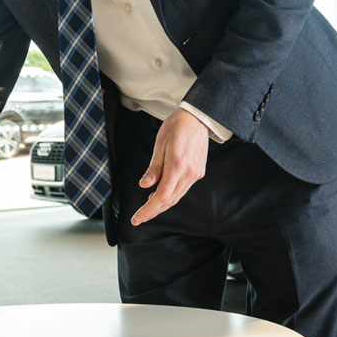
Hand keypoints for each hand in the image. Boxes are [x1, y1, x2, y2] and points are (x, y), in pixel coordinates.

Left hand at [131, 107, 210, 225]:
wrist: (197, 118)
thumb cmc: (176, 127)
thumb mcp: (159, 145)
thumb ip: (153, 168)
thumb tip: (144, 185)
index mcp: (177, 165)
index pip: (161, 196)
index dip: (148, 210)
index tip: (137, 218)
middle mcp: (189, 173)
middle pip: (169, 200)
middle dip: (153, 211)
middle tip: (139, 218)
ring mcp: (196, 173)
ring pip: (177, 196)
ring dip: (162, 204)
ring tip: (148, 207)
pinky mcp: (198, 172)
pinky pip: (183, 189)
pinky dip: (171, 195)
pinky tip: (161, 194)